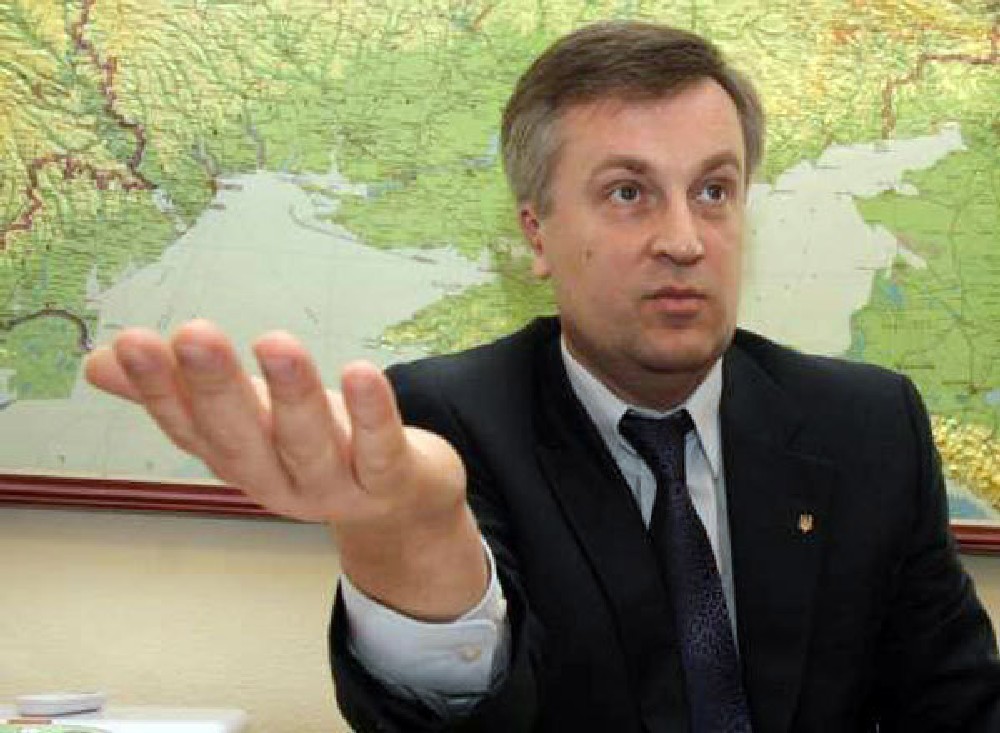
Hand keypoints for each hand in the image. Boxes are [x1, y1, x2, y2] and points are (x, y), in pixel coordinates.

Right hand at [84, 319, 487, 618]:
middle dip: (216, 389)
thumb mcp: (248, 416)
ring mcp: (336, 488)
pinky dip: (373, 414)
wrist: (400, 507)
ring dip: (293, 396)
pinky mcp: (391, 480)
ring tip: (276, 343)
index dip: (159, 390)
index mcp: (237, 459)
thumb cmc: (314, 448)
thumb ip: (181, 391)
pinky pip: (381, 449)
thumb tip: (96, 362)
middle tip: (193, 334)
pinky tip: (363, 372)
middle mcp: (278, 481)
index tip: (133, 342)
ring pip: (309, 445)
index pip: (189, 427)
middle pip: (242, 439)